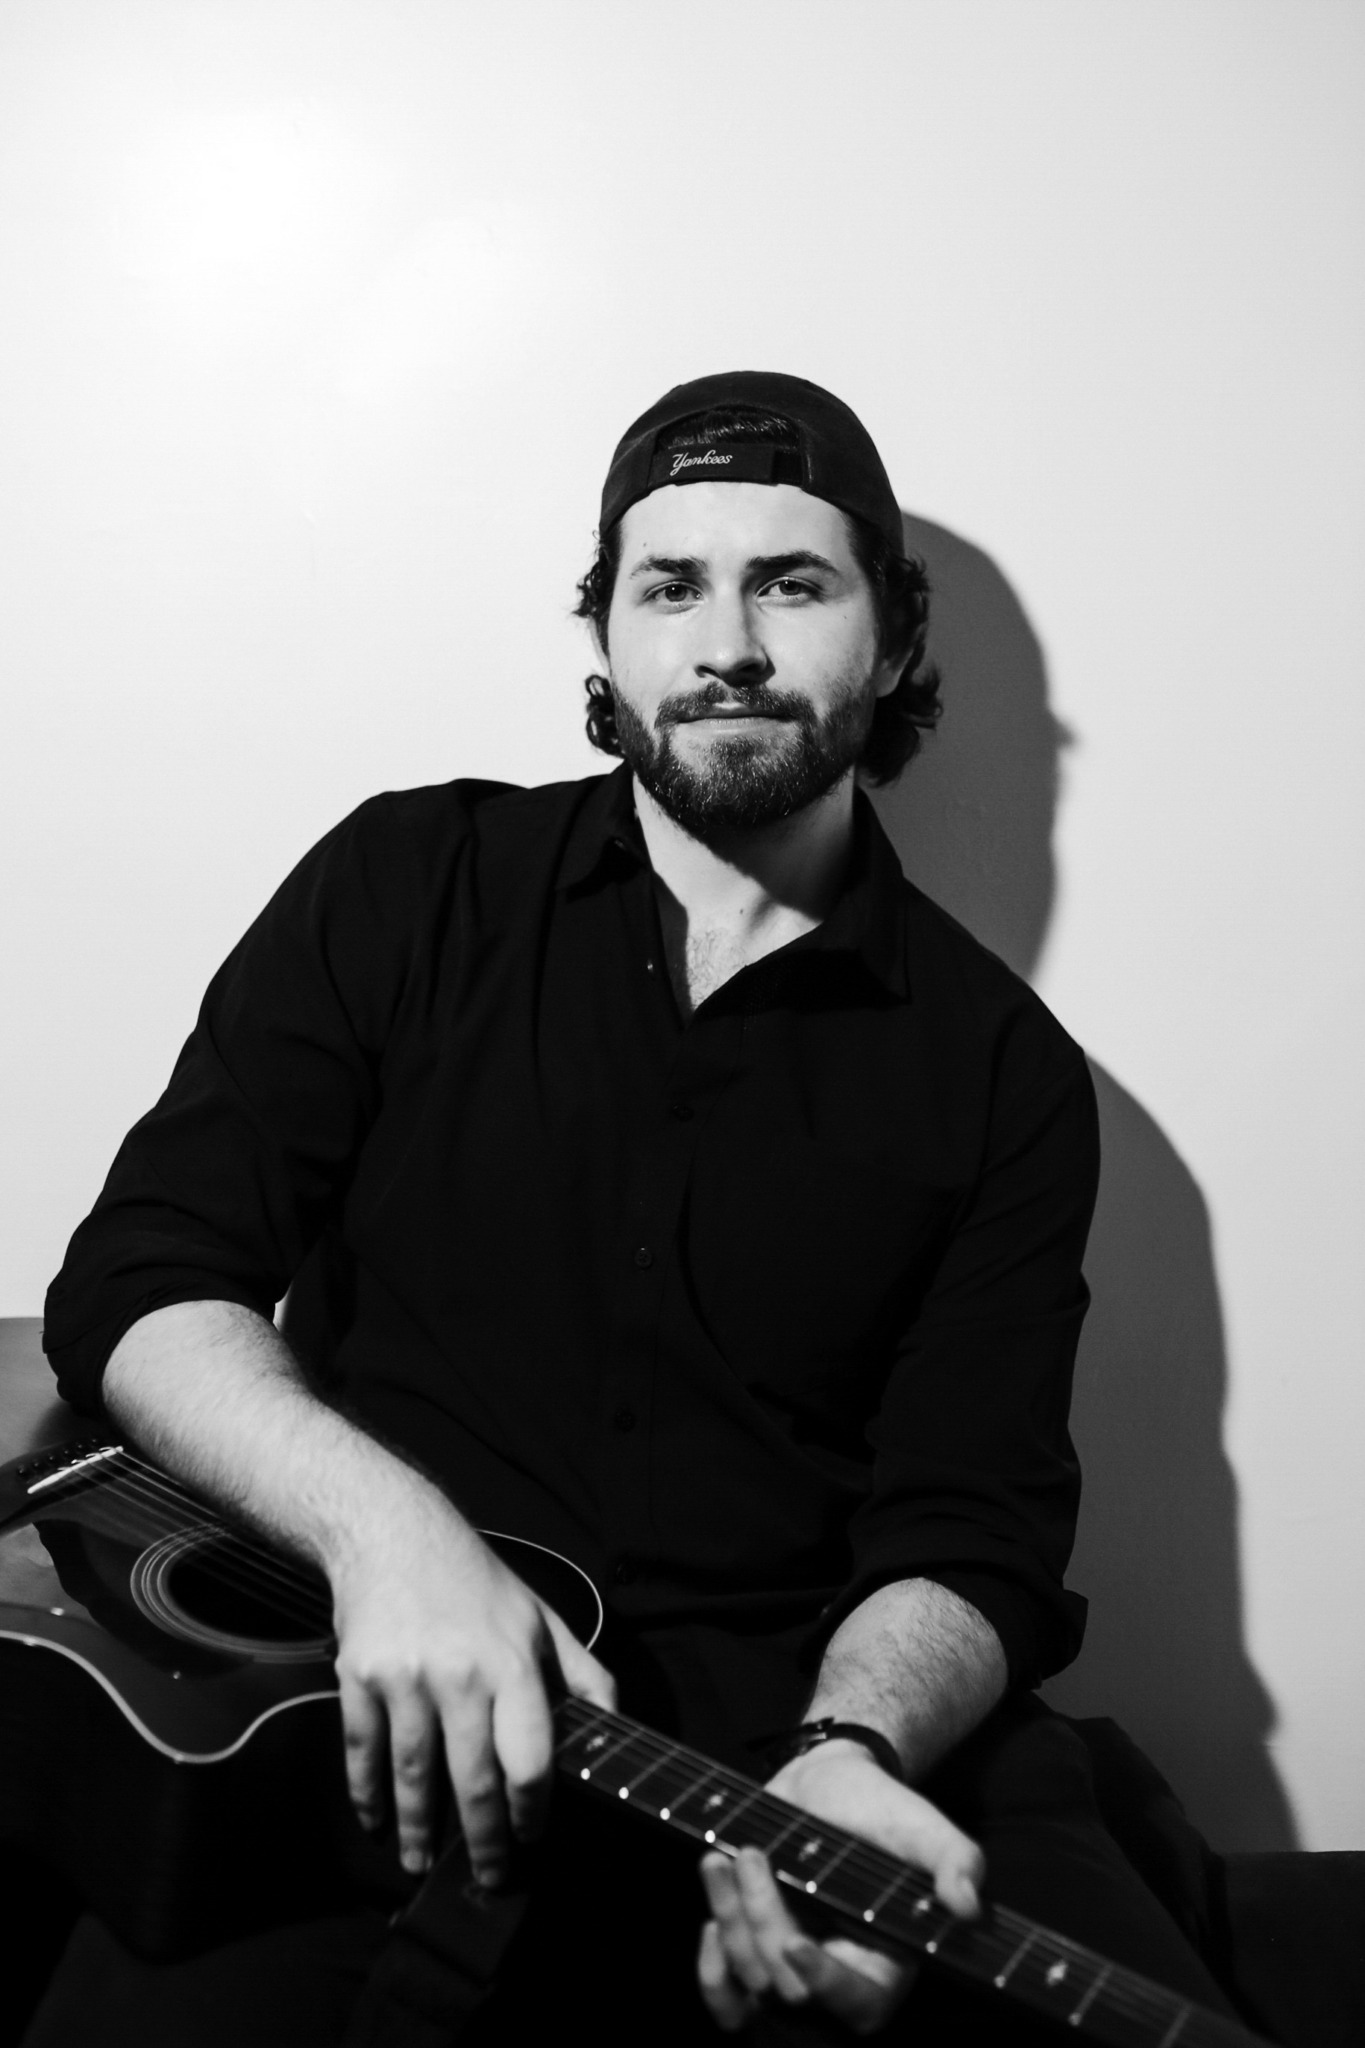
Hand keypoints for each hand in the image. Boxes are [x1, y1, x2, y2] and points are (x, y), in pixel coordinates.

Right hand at [330, 1485, 614, 1885]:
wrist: (395, 1533)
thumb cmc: (477, 1583)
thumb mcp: (541, 1618)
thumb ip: (582, 1675)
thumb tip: (615, 1729)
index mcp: (513, 1663)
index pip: (531, 1757)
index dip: (533, 1809)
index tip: (534, 1838)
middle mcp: (461, 1674)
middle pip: (473, 1779)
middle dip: (484, 1842)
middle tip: (490, 1879)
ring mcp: (406, 1677)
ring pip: (414, 1775)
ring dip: (418, 1829)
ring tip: (422, 1864)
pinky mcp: (359, 1677)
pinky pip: (363, 1751)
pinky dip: (367, 1794)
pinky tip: (376, 1823)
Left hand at [697, 1740, 982, 2033]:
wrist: (827, 1784)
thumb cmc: (883, 1810)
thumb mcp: (924, 1827)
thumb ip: (956, 1861)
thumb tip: (967, 1903)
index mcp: (884, 1965)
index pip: (856, 2005)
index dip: (823, 1983)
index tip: (796, 1942)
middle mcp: (835, 1981)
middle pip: (786, 1988)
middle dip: (762, 1922)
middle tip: (753, 1855)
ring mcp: (789, 1971)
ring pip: (749, 1979)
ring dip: (729, 1915)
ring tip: (729, 1856)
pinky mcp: (753, 1956)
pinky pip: (723, 1995)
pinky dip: (709, 1964)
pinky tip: (713, 1910)